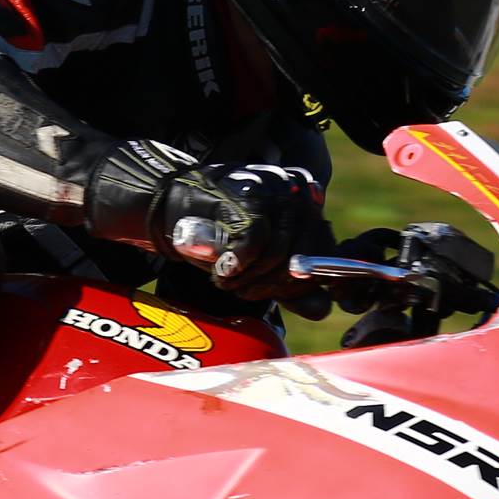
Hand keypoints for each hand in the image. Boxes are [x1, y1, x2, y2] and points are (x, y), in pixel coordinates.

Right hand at [155, 162, 330, 298]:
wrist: (173, 210)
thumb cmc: (220, 238)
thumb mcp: (262, 267)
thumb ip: (294, 287)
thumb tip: (323, 309)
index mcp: (310, 202)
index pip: (324, 255)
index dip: (298, 283)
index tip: (269, 291)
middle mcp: (299, 190)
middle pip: (305, 257)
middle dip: (273, 285)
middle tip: (244, 290)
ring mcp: (276, 189)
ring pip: (281, 255)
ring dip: (251, 280)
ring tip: (230, 280)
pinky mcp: (250, 194)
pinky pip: (256, 245)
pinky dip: (237, 266)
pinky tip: (222, 270)